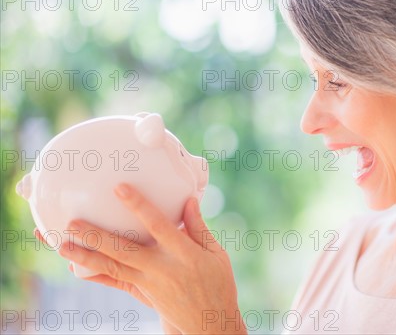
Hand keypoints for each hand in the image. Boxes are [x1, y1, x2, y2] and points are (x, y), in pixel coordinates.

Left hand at [52, 183, 246, 333]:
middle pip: (124, 250)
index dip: (139, 207)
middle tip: (73, 221)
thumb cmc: (218, 284)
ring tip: (61, 244)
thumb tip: (188, 199)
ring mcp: (149, 283)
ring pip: (112, 267)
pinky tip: (76, 266)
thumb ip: (198, 226)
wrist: (210, 324)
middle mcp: (162, 268)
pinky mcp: (142, 292)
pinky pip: (115, 282)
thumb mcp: (216, 253)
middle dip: (98, 236)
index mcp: (184, 254)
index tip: (121, 189)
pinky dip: (95, 274)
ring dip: (86, 256)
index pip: (158, 226)